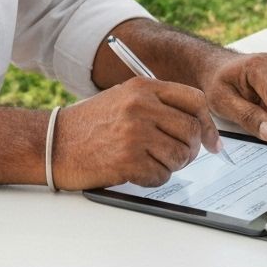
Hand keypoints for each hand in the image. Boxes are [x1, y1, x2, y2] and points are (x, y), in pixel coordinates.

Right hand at [51, 78, 221, 190]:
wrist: (55, 143)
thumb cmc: (92, 124)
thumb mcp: (125, 99)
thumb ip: (159, 105)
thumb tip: (200, 127)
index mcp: (143, 87)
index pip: (194, 100)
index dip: (207, 123)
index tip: (211, 141)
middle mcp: (141, 106)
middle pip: (191, 131)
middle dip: (190, 149)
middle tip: (177, 156)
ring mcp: (135, 133)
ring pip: (180, 156)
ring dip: (171, 165)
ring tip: (150, 161)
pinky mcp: (128, 160)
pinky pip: (162, 176)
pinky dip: (154, 179)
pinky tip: (137, 171)